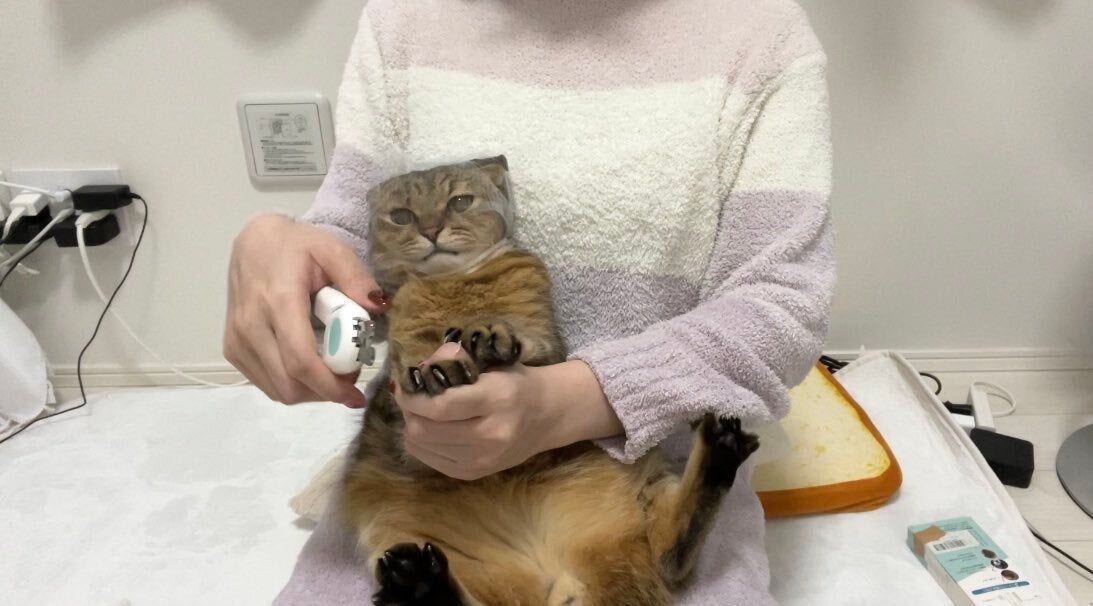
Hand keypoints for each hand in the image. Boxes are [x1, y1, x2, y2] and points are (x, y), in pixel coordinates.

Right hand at [223, 213, 386, 406]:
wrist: (254, 242)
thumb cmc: (297, 246)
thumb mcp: (332, 249)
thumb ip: (356, 277)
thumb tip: (377, 308)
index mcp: (278, 302)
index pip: (301, 362)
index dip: (331, 386)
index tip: (356, 395)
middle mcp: (251, 326)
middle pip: (290, 384)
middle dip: (325, 390)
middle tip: (349, 373)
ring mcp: (237, 340)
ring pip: (278, 390)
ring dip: (310, 390)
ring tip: (330, 366)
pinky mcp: (232, 348)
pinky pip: (265, 383)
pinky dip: (292, 383)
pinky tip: (308, 363)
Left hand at [395, 343, 623, 479]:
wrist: (547, 416)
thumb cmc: (515, 382)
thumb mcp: (490, 362)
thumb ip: (453, 360)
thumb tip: (418, 370)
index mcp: (496, 399)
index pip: (440, 406)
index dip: (414, 397)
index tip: (405, 385)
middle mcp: (491, 435)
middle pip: (425, 430)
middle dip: (409, 411)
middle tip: (412, 397)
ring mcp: (482, 460)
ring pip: (422, 446)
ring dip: (412, 426)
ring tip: (421, 411)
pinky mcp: (473, 474)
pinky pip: (429, 460)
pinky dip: (421, 443)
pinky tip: (431, 428)